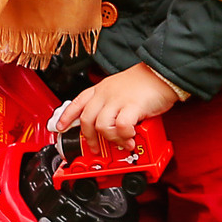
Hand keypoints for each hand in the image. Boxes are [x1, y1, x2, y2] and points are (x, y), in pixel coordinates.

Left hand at [48, 63, 183, 154]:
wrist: (162, 73)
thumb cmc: (144, 82)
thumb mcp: (119, 88)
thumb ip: (110, 104)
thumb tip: (107, 125)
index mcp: (101, 89)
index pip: (77, 102)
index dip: (66, 117)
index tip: (59, 128)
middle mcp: (106, 94)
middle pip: (86, 119)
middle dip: (89, 138)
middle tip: (96, 148)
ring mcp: (118, 100)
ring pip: (101, 125)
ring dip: (110, 139)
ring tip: (120, 143)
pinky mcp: (132, 107)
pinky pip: (121, 127)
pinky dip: (124, 136)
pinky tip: (130, 138)